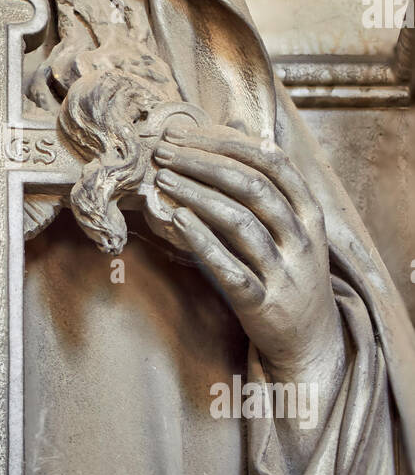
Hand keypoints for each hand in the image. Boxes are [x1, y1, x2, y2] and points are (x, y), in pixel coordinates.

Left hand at [150, 126, 344, 390]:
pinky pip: (230, 268)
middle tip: (164, 152)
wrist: (311, 341)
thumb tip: (237, 139)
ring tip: (163, 180)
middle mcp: (301, 239)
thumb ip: (272, 192)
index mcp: (310, 214)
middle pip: (252, 187)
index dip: (227, 143)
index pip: (272, 163)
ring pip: (240, 223)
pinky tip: (177, 220)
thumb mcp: (295, 230)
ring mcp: (284, 272)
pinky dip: (202, 241)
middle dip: (204, 164)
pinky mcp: (262, 303)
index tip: (188, 134)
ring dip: (197, 195)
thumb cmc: (290, 273)